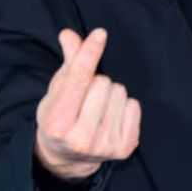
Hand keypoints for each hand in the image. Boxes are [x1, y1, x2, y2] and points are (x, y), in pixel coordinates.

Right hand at [35, 28, 141, 180]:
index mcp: (57, 123)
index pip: (78, 80)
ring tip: (98, 108)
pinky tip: (111, 118)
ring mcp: (104, 146)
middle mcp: (80, 138)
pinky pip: (134, 106)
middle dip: (97, 82)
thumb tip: (68, 34)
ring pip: (120, 92)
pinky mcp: (123, 149)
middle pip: (103, 82)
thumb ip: (68, 61)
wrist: (66, 158)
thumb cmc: (60, 116)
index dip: (89, 53)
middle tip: (86, 97)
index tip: (100, 33)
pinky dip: (125, 106)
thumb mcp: (56, 91)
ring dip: (111, 94)